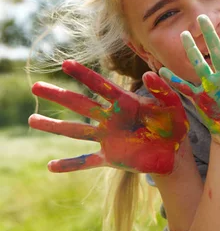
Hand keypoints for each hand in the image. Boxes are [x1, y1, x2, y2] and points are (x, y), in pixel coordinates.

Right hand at [29, 60, 188, 173]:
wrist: (175, 153)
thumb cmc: (174, 124)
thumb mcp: (172, 104)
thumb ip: (162, 89)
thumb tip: (149, 74)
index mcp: (125, 102)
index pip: (101, 85)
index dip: (84, 74)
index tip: (66, 63)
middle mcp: (112, 118)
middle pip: (81, 104)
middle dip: (59, 95)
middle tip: (36, 86)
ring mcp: (109, 138)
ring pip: (77, 131)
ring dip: (55, 126)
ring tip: (33, 120)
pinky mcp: (111, 158)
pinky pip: (87, 161)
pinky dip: (70, 164)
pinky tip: (51, 166)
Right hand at [159, 15, 219, 145]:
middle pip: (218, 53)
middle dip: (210, 36)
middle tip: (202, 17)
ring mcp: (212, 86)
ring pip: (200, 64)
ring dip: (192, 51)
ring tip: (184, 34)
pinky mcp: (201, 98)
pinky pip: (185, 88)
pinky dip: (173, 81)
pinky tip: (160, 71)